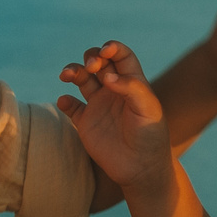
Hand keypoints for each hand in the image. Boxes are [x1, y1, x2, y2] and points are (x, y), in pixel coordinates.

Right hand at [57, 40, 172, 194]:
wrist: (142, 168)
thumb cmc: (151, 136)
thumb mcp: (148, 109)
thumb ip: (131, 88)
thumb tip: (108, 78)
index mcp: (132, 82)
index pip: (121, 55)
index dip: (112, 48)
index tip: (106, 51)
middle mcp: (114, 90)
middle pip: (97, 61)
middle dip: (91, 57)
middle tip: (92, 68)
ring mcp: (99, 105)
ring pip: (81, 78)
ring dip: (73, 71)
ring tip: (67, 76)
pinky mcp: (86, 122)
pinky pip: (70, 106)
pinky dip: (65, 101)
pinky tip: (66, 103)